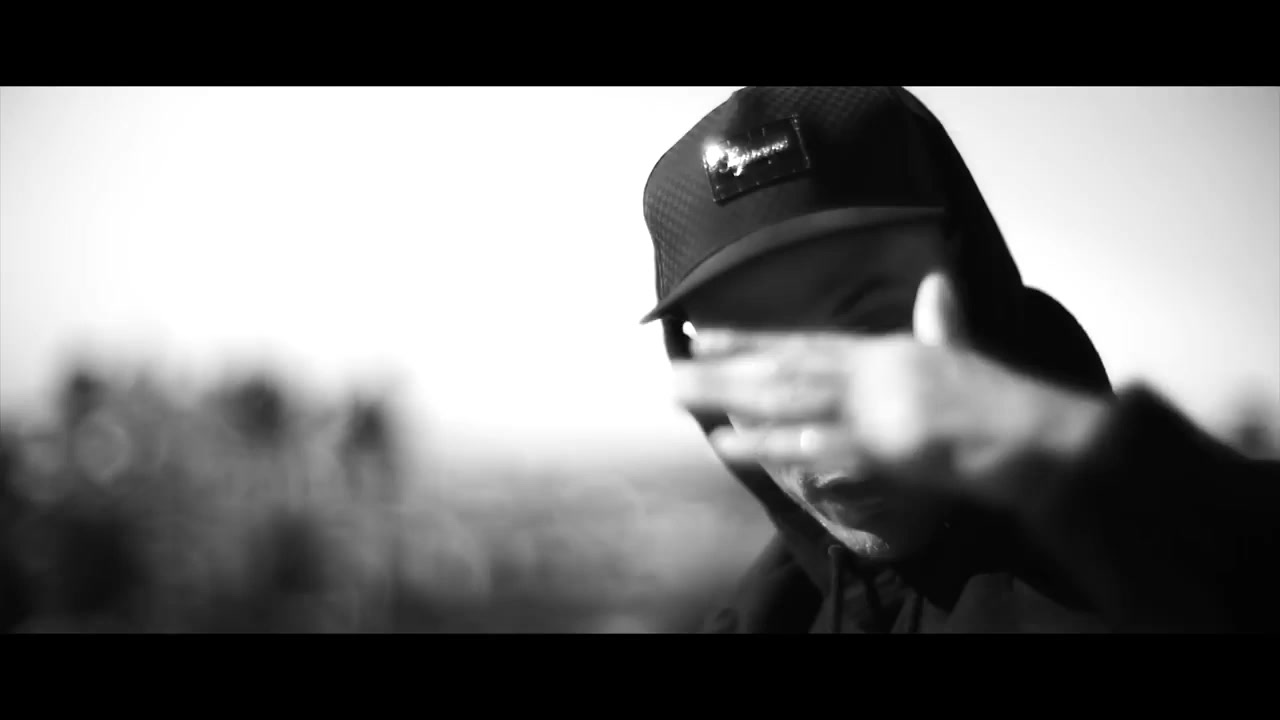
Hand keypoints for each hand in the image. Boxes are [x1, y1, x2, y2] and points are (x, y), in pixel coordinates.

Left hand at [671, 273, 1109, 506]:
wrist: (1039, 438)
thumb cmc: (1001, 405)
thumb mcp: (963, 355)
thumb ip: (941, 323)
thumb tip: (940, 284)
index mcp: (885, 353)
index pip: (805, 344)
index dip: (752, 341)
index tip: (704, 336)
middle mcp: (872, 372)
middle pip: (784, 368)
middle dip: (724, 369)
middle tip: (672, 368)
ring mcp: (875, 407)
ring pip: (787, 399)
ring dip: (730, 397)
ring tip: (680, 396)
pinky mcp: (883, 445)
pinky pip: (815, 446)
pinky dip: (771, 445)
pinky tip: (730, 444)